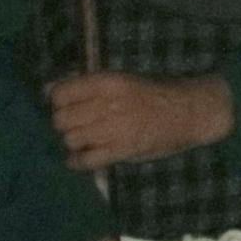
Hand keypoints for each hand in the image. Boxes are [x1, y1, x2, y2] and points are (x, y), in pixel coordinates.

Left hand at [49, 71, 232, 172]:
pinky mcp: (123, 151)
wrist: (192, 111)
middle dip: (64, 123)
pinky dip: (77, 161)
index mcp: (108, 83)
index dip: (58, 101)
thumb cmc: (157, 92)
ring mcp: (115, 130)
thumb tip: (48, 89)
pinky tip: (81, 157)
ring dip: (73, 141)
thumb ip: (88, 84)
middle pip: (62, 119)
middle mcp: (108, 105)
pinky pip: (86, 160)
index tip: (65, 105)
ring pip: (71, 139)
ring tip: (84, 139)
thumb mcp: (124, 79)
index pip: (61, 94)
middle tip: (75, 124)